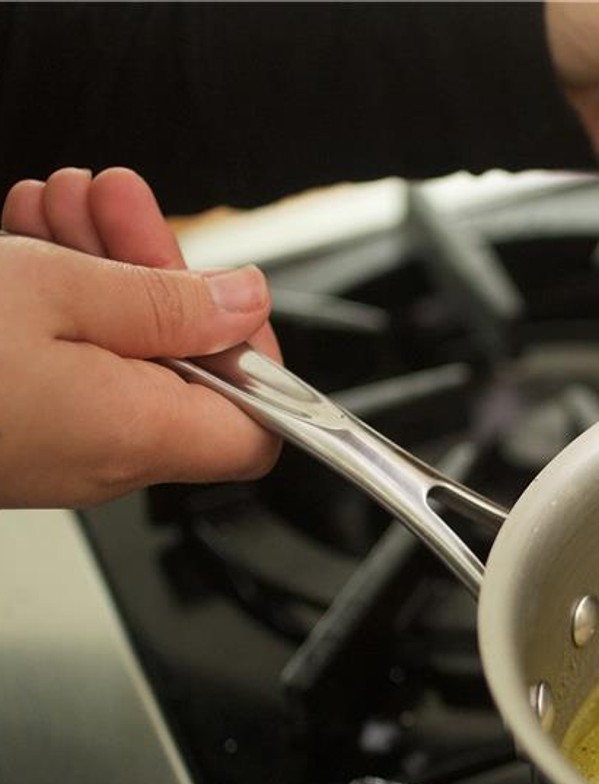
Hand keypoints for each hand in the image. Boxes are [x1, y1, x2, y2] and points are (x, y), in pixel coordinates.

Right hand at [0, 168, 281, 508]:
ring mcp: (55, 446)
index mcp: (139, 435)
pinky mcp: (14, 426)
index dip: (260, 358)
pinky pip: (63, 360)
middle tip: (119, 199)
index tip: (228, 292)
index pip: (261, 426)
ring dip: (100, 265)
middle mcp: (105, 456)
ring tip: (62, 199)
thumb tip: (245, 303)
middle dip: (158, 270)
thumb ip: (166, 302)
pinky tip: (28, 237)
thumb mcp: (57, 293)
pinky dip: (56, 294)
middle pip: (183, 368)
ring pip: (116, 351)